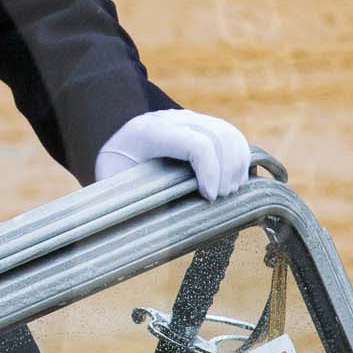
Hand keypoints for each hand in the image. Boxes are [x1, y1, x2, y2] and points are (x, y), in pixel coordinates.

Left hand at [94, 111, 250, 201]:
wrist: (112, 147)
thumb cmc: (113, 173)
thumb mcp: (115, 187)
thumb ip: (134, 202)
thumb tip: (152, 234)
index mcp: (148, 132)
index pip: (195, 143)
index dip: (210, 171)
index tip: (210, 198)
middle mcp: (170, 119)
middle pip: (217, 136)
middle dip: (226, 171)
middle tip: (220, 199)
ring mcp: (187, 118)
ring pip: (227, 133)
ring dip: (236, 164)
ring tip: (230, 192)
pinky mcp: (200, 124)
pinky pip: (230, 134)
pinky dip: (239, 156)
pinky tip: (235, 179)